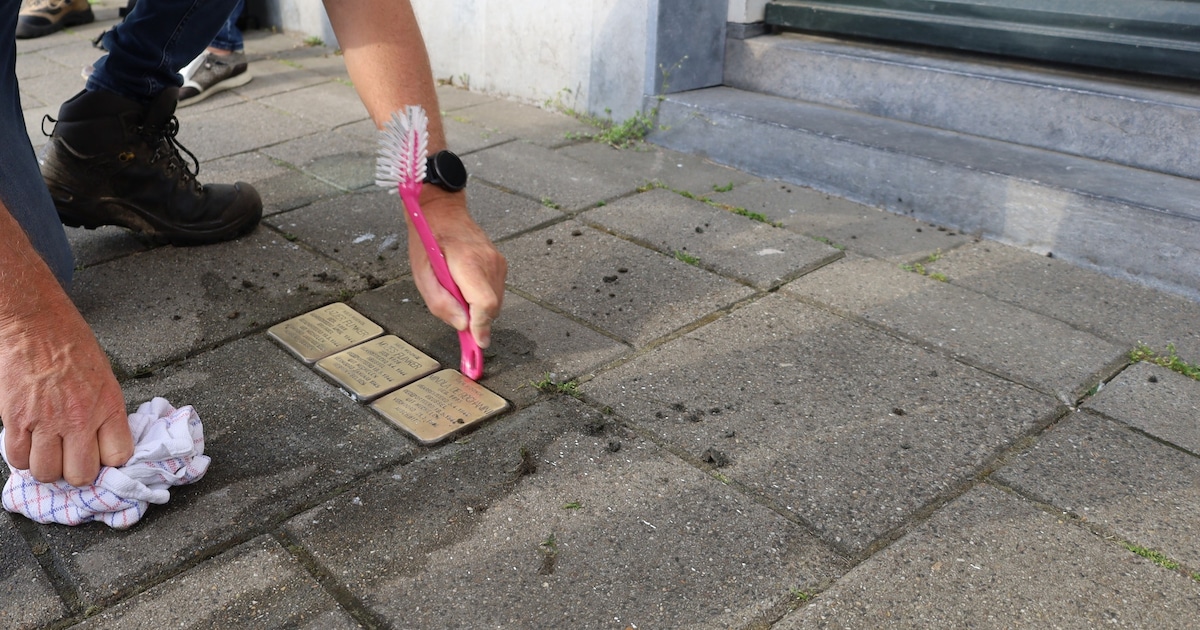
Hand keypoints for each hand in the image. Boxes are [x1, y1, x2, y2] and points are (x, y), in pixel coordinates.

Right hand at [0, 281, 132, 485]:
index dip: (109, 461)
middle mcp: (79, 419)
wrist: (35, 323)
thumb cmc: (71, 343)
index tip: (102, 457)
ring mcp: (46, 421)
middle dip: (77, 472)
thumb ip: (105, 412)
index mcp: (108, 406)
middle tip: (73, 460)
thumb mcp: (105, 377)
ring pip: (47, 473)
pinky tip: (28, 444)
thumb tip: (104, 440)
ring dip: (48, 468)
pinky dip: (22, 458)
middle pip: (81, 475)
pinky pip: (18, 459)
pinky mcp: (16, 419)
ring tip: (49, 453)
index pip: (119, 457)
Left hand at [407, 187, 505, 347]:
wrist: (442, 210)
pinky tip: (464, 286)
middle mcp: (489, 262)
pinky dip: (481, 298)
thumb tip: (461, 325)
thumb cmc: (428, 239)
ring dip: (478, 309)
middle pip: (491, 307)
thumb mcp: (421, 273)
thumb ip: (440, 302)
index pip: (485, 304)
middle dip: (476, 320)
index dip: (481, 327)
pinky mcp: (500, 263)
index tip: (478, 344)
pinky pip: (495, 292)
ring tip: (456, 293)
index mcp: (468, 263)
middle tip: (455, 314)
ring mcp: (497, 262)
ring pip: (495, 302)